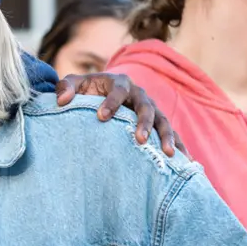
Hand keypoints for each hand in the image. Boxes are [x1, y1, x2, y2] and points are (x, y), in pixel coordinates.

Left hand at [56, 73, 185, 156]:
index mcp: (120, 83)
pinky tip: (185, 162)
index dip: (111, 103)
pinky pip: (172, 134)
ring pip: (163, 121)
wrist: (102, 94)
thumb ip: (65, 87)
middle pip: (146, 107)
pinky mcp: (158, 124)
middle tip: (138, 140)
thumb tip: (61, 101)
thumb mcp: (75, 84)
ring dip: (166, 136)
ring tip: (167, 154)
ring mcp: (152, 110)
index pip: (118, 91)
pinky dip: (180, 146)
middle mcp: (139, 95)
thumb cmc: (87, 90)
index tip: (101, 117)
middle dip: (143, 122)